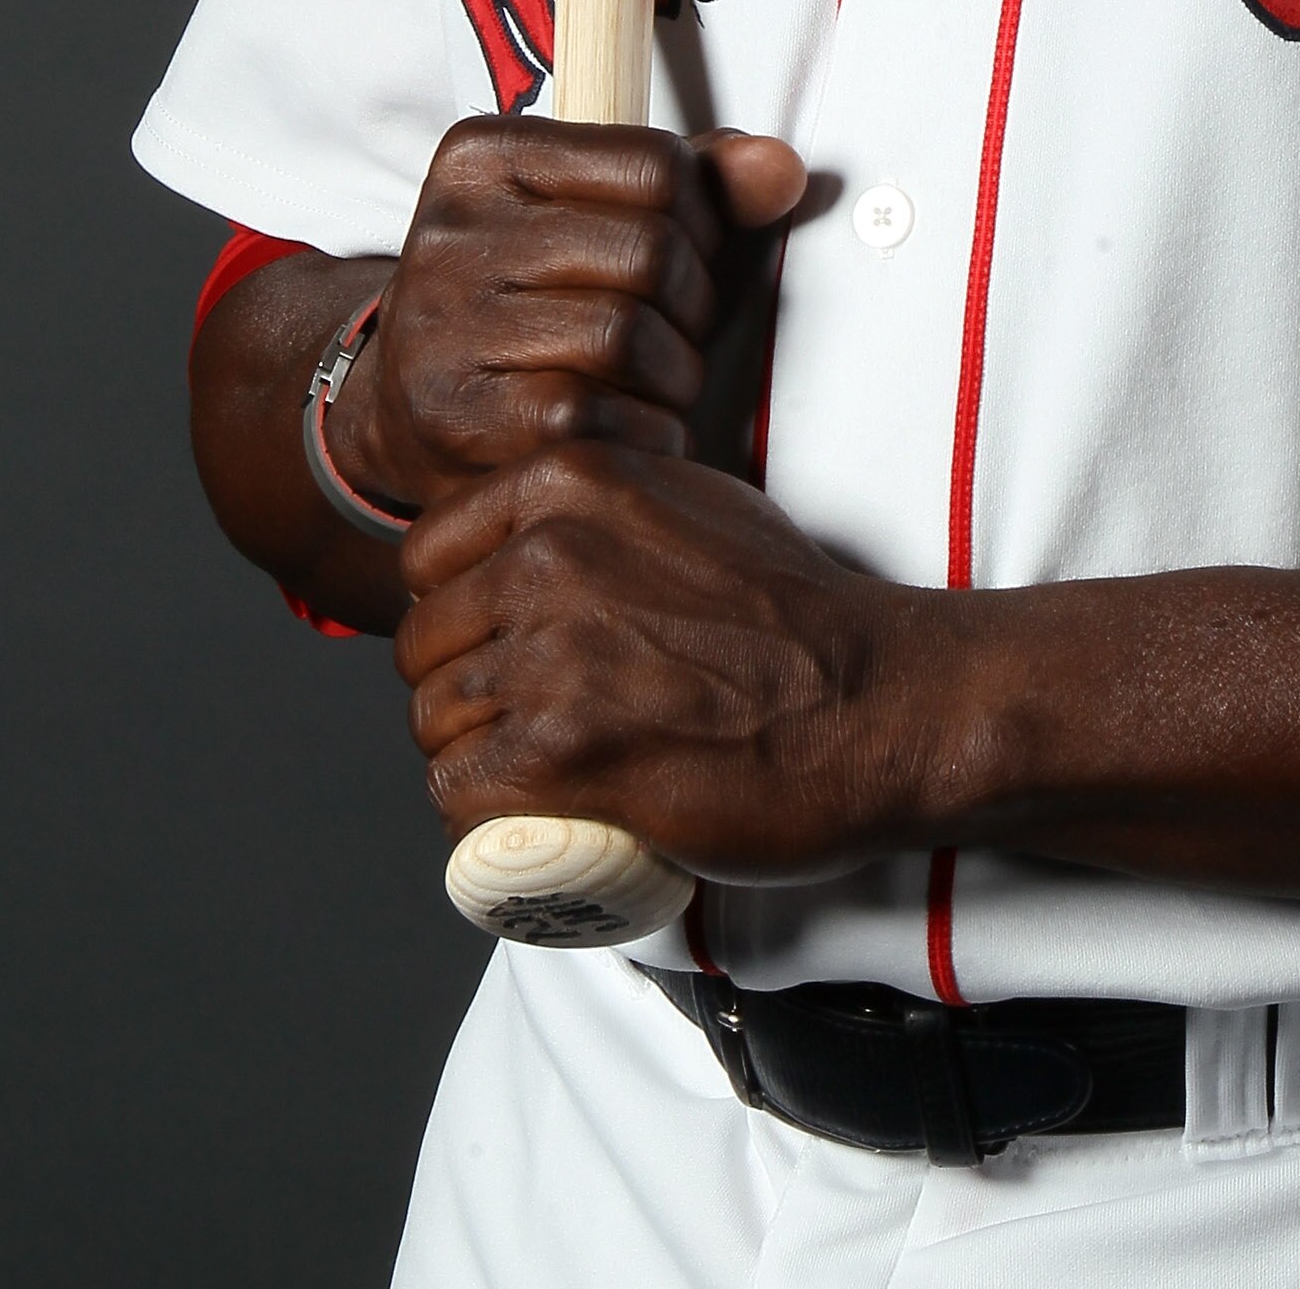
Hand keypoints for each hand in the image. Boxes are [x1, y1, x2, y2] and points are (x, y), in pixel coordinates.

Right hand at [329, 119, 806, 513]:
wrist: (410, 408)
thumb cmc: (533, 299)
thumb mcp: (602, 217)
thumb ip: (698, 183)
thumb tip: (781, 167)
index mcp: (486, 153)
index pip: (658, 164)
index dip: (704, 221)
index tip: (686, 256)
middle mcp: (449, 228)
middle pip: (651, 251)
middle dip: (694, 303)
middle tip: (678, 333)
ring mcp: (443, 323)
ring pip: (627, 334)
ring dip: (674, 373)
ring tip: (658, 382)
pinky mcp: (454, 415)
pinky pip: (596, 415)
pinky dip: (642, 431)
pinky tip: (631, 428)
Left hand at [396, 442, 947, 879]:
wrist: (875, 699)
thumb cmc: (798, 613)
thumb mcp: (692, 504)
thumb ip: (604, 506)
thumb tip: (534, 536)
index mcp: (571, 480)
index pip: (429, 553)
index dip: (455, 610)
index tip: (497, 648)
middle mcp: (545, 555)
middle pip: (424, 644)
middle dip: (459, 691)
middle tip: (525, 727)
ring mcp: (549, 656)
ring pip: (434, 725)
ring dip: (473, 761)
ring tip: (540, 776)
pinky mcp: (560, 755)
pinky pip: (457, 796)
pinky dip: (480, 820)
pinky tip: (532, 817)